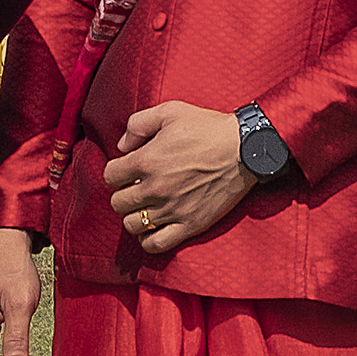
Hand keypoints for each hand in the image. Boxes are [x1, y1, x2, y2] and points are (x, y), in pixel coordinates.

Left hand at [102, 103, 253, 254]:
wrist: (245, 149)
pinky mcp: (190, 225)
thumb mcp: (170, 111)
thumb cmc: (208, 127)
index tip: (128, 170)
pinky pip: (156, 244)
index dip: (117, 171)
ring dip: (134, 216)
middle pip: (118, 203)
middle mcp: (156, 187)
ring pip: (133, 225)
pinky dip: (149, 239)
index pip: (110, 176)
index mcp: (147, 160)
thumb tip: (122, 145)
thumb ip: (138, 123)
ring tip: (145, 207)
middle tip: (138, 188)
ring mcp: (172, 209)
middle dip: (124, 193)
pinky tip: (154, 227)